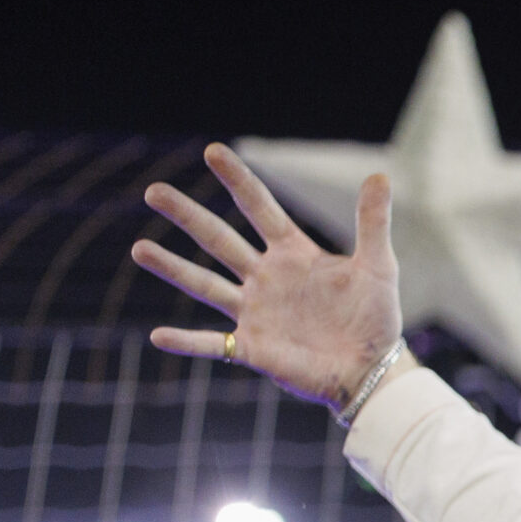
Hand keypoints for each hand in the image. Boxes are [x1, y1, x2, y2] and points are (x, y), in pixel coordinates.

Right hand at [130, 143, 404, 410]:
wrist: (373, 371)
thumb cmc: (376, 318)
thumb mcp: (378, 267)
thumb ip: (373, 223)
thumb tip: (380, 175)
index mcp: (293, 254)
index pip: (259, 208)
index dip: (237, 180)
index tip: (212, 150)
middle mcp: (265, 278)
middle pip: (219, 239)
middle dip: (188, 215)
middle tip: (153, 191)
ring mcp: (254, 312)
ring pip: (205, 285)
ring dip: (173, 268)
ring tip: (139, 248)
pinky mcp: (252, 347)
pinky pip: (213, 343)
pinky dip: (187, 341)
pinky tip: (158, 336)